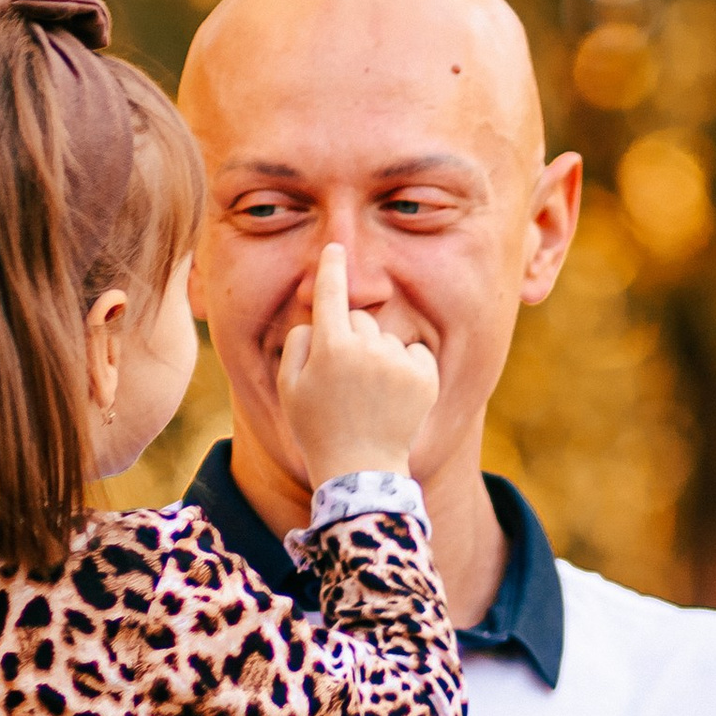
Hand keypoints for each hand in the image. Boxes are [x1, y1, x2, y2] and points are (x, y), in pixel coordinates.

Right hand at [278, 243, 438, 490]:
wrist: (361, 467)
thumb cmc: (318, 427)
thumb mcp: (290, 387)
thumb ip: (298, 343)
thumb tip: (316, 318)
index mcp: (331, 347)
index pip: (331, 293)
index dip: (331, 267)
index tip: (335, 248)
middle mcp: (368, 348)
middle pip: (359, 320)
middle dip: (351, 339)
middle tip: (344, 379)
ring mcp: (398, 362)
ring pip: (386, 338)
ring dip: (378, 356)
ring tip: (370, 395)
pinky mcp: (425, 376)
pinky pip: (413, 351)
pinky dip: (406, 366)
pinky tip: (394, 393)